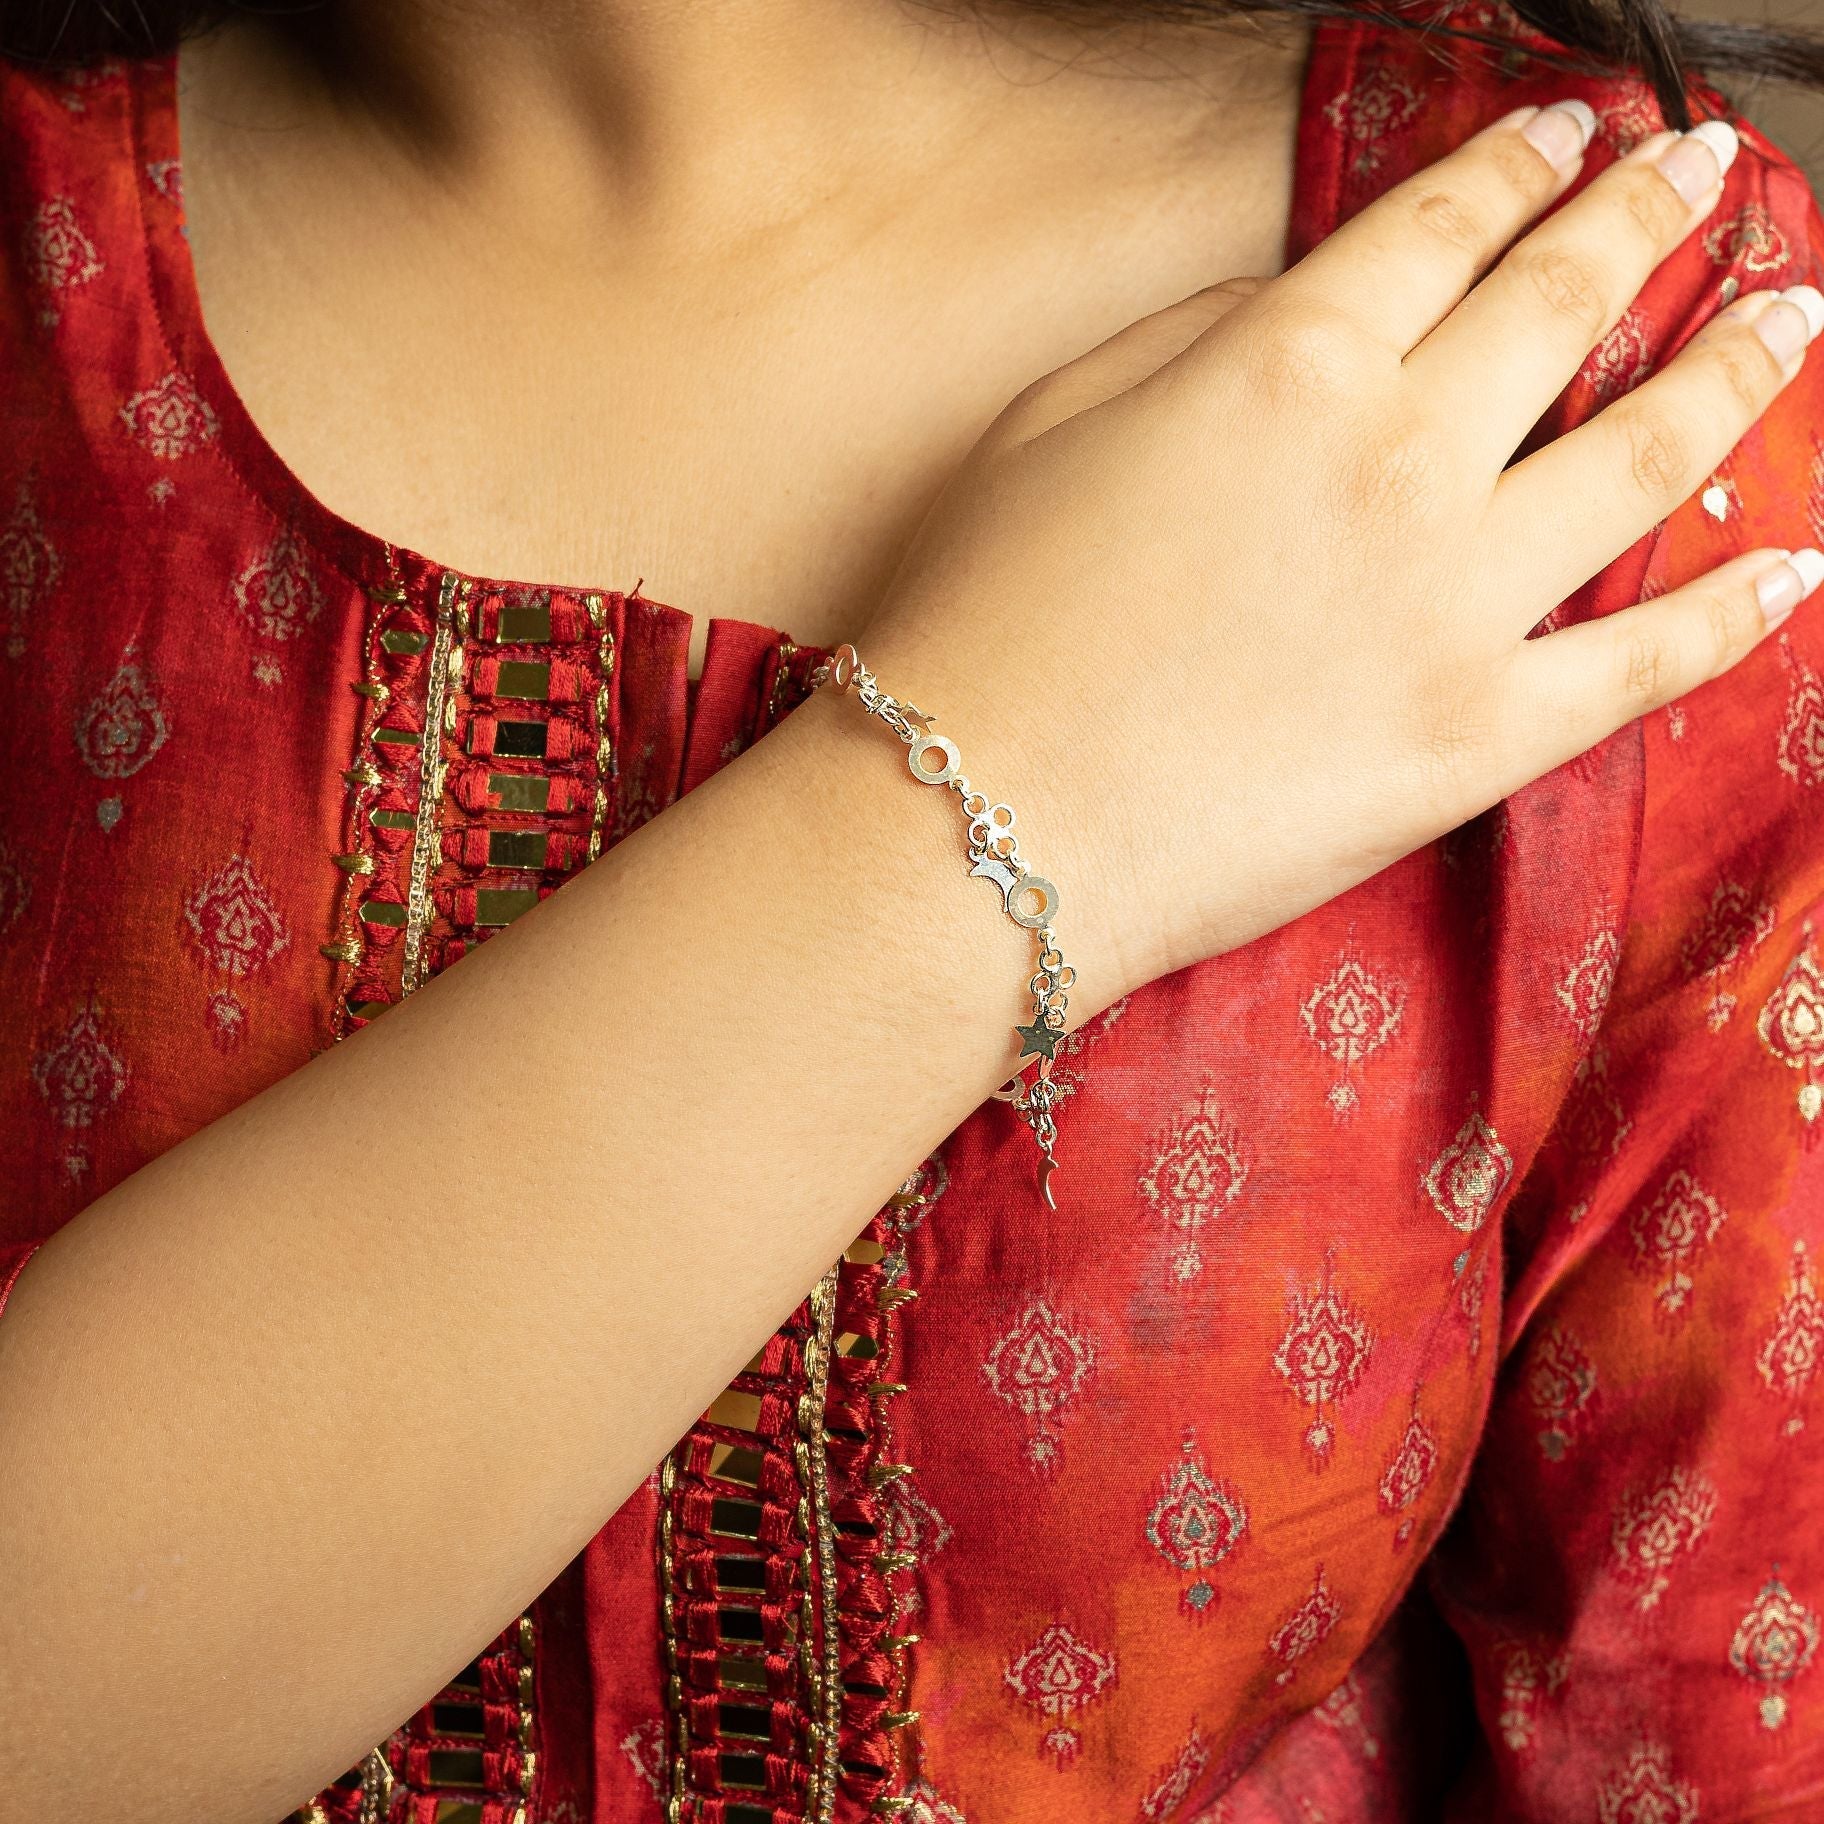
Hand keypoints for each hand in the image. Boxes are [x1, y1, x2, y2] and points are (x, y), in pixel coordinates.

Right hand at [858, 101, 1821, 1005]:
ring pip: (1651, 454)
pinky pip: (1646, 666)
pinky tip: (1792, 567)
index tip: (1571, 135)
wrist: (980, 827)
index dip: (1518, 167)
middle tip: (1705, 176)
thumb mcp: (1049, 425)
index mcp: (1289, 365)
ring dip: (1739, 367)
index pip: (1440, 229)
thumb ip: (1189, 339)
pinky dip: (1735, 614)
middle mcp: (1404, 458)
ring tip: (1792, 314)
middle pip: (1565, 304)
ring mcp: (1461, 603)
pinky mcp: (1481, 739)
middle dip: (1648, 220)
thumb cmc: (985, 629)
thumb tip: (1294, 305)